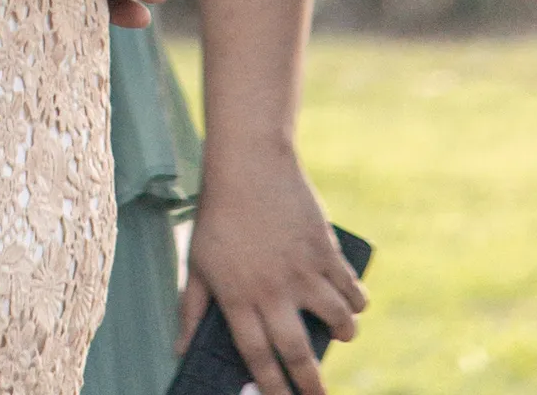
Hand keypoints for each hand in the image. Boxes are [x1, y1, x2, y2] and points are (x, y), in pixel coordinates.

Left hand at [180, 148, 365, 394]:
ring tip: (341, 336)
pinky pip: (351, 288)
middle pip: (297, 352)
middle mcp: (271, 289)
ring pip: (336, 321)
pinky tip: (352, 304)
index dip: (272, 388)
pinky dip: (356, 302)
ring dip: (343, 335)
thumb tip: (180, 350)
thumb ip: (190, 308)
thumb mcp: (197, 261)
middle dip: (312, 385)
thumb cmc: (218, 214)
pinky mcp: (324, 250)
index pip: (257, 357)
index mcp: (237, 295)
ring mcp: (301, 270)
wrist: (249, 163)